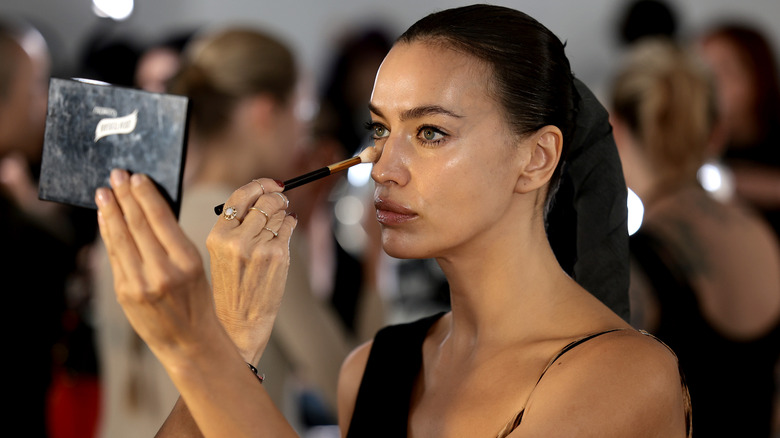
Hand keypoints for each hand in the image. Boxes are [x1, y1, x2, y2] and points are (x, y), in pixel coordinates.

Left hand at [96, 169, 217, 361]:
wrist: (190, 343)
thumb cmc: (198, 301)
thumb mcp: (195, 268)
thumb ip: (172, 242)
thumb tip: (148, 209)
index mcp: (187, 262)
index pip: (161, 219)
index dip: (145, 195)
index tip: (137, 177)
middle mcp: (163, 272)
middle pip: (138, 224)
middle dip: (125, 196)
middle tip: (116, 175)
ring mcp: (141, 284)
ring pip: (120, 238)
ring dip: (110, 211)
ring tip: (103, 192)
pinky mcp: (125, 294)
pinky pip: (114, 257)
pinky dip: (107, 234)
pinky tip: (105, 219)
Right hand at [207, 178, 297, 363]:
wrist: (239, 322)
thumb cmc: (232, 287)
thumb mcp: (222, 254)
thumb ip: (236, 226)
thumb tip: (262, 194)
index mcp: (217, 236)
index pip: (240, 196)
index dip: (259, 185)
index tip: (270, 184)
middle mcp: (236, 240)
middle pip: (264, 201)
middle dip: (277, 196)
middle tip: (281, 198)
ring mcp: (258, 248)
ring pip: (279, 213)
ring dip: (283, 212)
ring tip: (280, 219)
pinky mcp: (277, 255)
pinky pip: (289, 226)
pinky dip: (290, 223)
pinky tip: (285, 229)